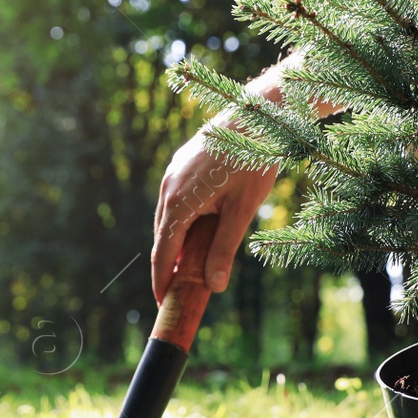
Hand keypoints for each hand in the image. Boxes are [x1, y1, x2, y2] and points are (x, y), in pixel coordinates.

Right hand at [151, 126, 275, 301]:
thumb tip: (213, 286)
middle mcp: (168, 188)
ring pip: (167, 217)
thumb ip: (224, 249)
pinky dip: (180, 222)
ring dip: (174, 242)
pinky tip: (194, 230)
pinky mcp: (181, 165)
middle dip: (168, 264)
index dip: (162, 279)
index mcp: (179, 202)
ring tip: (185, 266)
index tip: (162, 302)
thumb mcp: (241, 211)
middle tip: (176, 290)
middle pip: (162, 236)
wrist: (256, 116)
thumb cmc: (251, 162)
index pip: (164, 252)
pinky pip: (174, 201)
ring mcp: (173, 174)